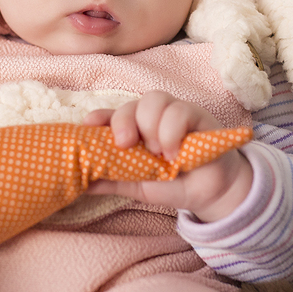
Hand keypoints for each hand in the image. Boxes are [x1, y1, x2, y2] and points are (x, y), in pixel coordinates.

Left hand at [83, 91, 252, 222]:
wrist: (211, 193)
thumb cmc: (174, 184)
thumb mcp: (140, 186)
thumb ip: (113, 181)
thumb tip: (81, 184)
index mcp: (135, 130)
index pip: (113, 115)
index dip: (100, 116)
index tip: (88, 125)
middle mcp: (152, 117)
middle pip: (132, 103)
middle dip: (124, 121)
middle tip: (125, 145)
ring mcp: (175, 113)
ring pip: (154, 99)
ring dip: (151, 126)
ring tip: (158, 153)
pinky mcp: (198, 115)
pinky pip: (180, 110)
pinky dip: (172, 131)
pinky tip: (175, 153)